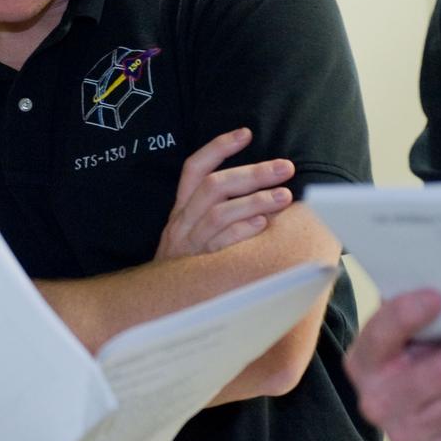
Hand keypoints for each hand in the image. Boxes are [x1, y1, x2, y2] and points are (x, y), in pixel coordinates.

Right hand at [155, 128, 293, 259]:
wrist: (155, 307)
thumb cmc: (184, 266)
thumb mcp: (189, 234)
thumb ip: (213, 213)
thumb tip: (255, 191)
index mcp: (180, 210)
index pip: (193, 169)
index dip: (218, 148)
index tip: (246, 133)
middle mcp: (181, 223)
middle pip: (213, 187)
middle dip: (252, 173)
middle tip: (284, 167)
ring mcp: (188, 245)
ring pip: (218, 213)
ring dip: (254, 201)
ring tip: (285, 196)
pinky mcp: (196, 267)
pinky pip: (218, 245)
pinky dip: (241, 232)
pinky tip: (263, 225)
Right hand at [345, 289, 440, 440]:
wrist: (410, 408)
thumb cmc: (411, 355)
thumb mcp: (403, 334)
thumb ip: (418, 317)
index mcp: (362, 362)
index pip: (381, 335)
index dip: (407, 315)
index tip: (437, 296)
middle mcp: (376, 401)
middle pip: (440, 373)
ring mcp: (406, 433)